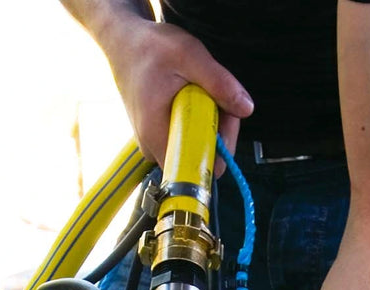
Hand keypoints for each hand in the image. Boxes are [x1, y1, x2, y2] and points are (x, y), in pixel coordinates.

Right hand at [100, 15, 252, 167]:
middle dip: (218, 129)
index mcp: (155, 134)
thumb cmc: (150, 48)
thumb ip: (218, 82)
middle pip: (200, 157)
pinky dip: (200, 119)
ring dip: (210, 122)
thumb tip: (246, 108)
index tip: (223, 118)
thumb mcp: (188, 55)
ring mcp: (155, 144)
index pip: (197, 166)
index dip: (218, 146)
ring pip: (196, 147)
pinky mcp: (159, 137)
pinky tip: (195, 97)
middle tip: (218, 97)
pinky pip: (188, 138)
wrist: (124, 43)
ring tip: (202, 92)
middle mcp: (152, 147)